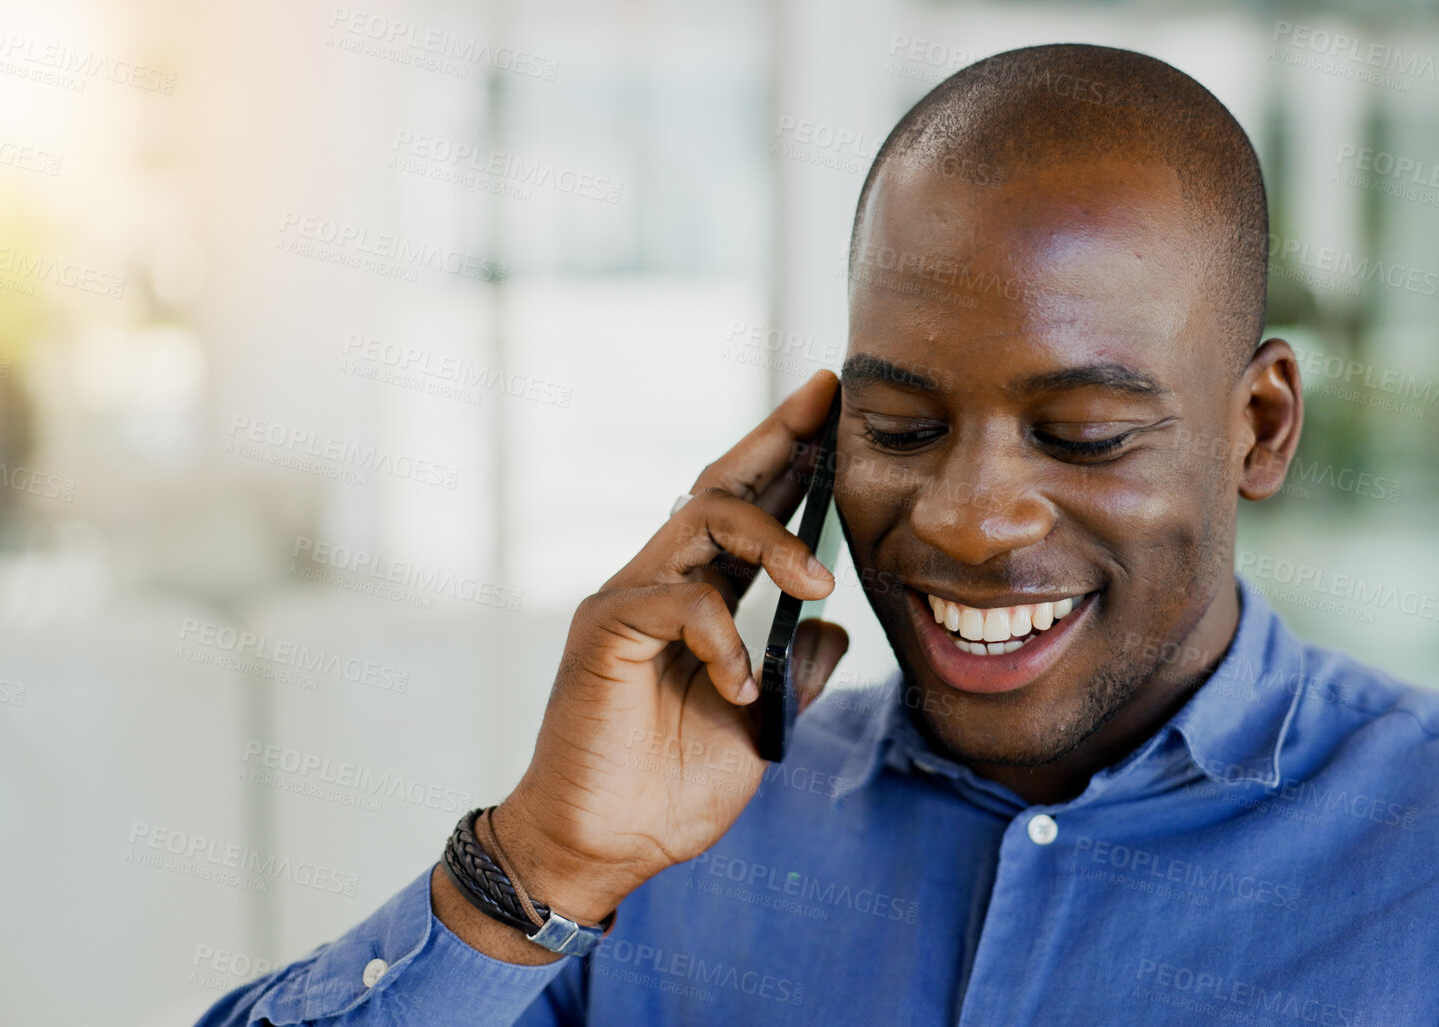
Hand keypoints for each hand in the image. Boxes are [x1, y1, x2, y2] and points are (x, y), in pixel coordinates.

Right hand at [448, 371, 850, 957]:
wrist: (602, 848)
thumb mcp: (759, 725)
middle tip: (826, 401)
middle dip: (778, 439)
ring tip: (819, 585)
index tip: (832, 410)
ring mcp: (627, 602)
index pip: (746, 513)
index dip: (788, 460)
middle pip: (720, 486)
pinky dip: (720, 637)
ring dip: (772, 540)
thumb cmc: (667, 791)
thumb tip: (836, 630)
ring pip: (701, 521)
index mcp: (696, 600)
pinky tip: (739, 685)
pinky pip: (675, 603)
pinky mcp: (603, 634)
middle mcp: (659, 586)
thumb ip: (796, 673)